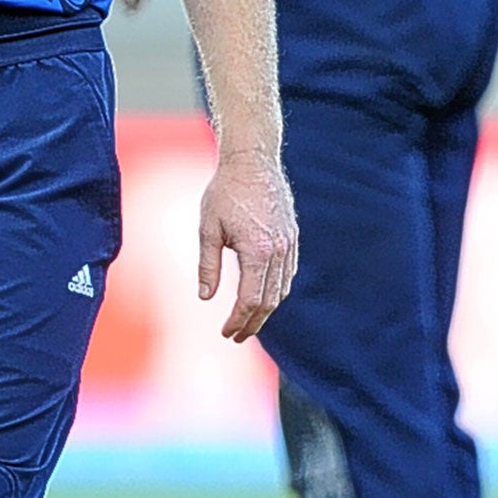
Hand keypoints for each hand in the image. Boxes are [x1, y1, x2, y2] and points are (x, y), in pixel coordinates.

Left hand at [197, 146, 297, 342]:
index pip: (250, 300)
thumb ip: (208, 266)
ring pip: (281, 290)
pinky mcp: (292, 237)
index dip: (238, 321)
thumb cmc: (225, 192)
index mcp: (257, 251)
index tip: (226, 333)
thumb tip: (205, 298)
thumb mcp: (208, 228)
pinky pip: (287, 273)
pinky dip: (276, 290)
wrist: (252, 162)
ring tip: (248, 321)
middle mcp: (278, 251)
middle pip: (269, 301)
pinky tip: (262, 296)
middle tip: (236, 336)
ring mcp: (289, 245)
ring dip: (265, 310)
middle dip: (252, 323)